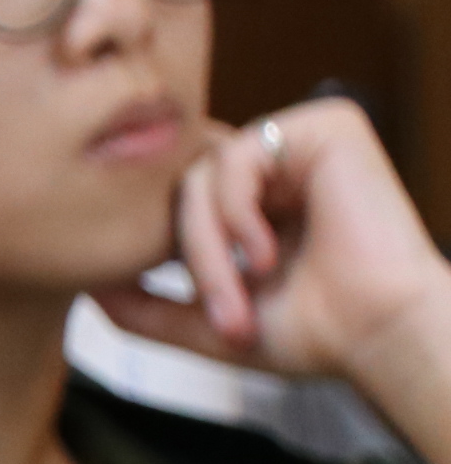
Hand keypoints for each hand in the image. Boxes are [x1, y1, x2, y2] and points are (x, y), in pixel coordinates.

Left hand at [102, 97, 450, 392]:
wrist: (378, 336)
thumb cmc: (312, 335)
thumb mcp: (205, 325)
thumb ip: (143, 308)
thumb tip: (86, 285)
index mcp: (258, 203)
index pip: (176, 199)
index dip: (164, 246)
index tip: (190, 301)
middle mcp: (278, 168)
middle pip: (182, 188)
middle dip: (189, 256)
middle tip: (222, 315)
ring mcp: (300, 144)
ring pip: (201, 174)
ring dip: (208, 243)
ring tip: (247, 287)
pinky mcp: (326, 127)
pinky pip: (236, 155)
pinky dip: (236, 211)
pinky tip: (267, 252)